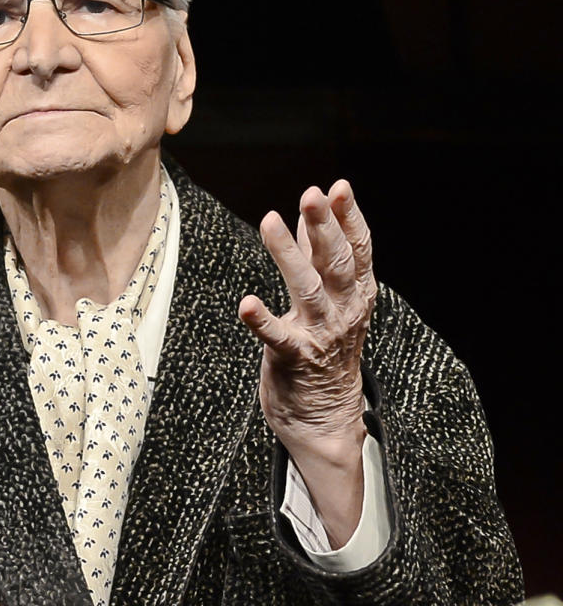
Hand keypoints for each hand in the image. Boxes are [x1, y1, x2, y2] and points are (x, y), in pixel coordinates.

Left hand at [238, 181, 376, 545]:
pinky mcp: (293, 358)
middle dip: (324, 226)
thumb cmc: (324, 354)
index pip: (358, 250)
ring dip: (289, 255)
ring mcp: (320, 335)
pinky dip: (261, 321)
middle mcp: (343, 312)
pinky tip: (246, 304)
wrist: (326, 418)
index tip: (339, 188)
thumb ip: (318, 259)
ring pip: (308, 289)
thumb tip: (308, 218)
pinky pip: (277, 337)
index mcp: (355, 295)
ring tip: (270, 222)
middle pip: (335, 262)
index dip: (349, 218)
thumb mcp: (330, 302)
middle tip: (311, 194)